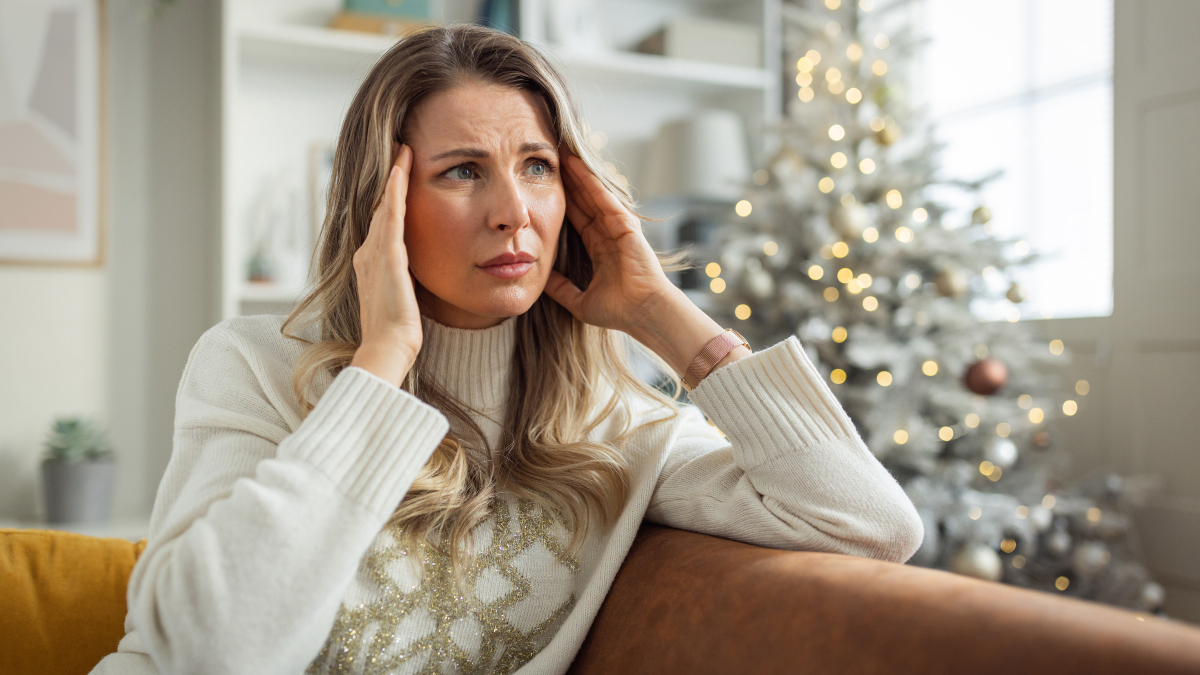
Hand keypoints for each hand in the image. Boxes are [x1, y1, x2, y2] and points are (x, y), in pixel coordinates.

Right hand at [349, 145, 422, 386]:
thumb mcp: (400, 300)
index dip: (391, 199)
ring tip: (403, 151)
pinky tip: (402, 170)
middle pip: (381, 208)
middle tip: (400, 151)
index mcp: (370, 265)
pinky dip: (396, 190)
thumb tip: (411, 280)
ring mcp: (375, 253)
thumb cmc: (396, 334)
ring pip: (386, 205)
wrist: (387, 348)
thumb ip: (403, 283)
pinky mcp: (387, 256)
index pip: (383, 224)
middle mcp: (367, 254)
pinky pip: (392, 215)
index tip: (400, 178)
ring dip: (395, 177)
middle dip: (391, 180)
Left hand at [543, 153, 677, 332]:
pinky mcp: (625, 224)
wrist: (642, 313)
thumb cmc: (618, 311)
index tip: (546, 187)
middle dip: (569, 181)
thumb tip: (541, 280)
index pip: (577, 219)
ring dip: (577, 174)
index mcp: (600, 248)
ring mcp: (618, 227)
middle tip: (552, 160)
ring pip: (593, 194)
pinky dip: (590, 181)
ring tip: (561, 153)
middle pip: (584, 201)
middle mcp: (609, 234)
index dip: (563, 202)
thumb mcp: (579, 301)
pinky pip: (604, 198)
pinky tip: (577, 165)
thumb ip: (560, 289)